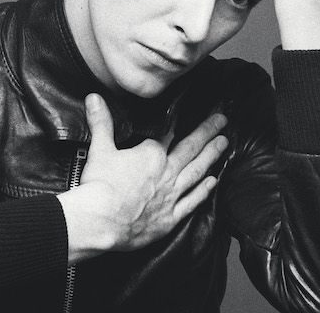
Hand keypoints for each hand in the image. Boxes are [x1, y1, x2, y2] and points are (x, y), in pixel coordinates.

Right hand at [57, 93, 227, 263]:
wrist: (99, 222)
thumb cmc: (99, 186)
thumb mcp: (100, 149)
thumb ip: (101, 122)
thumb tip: (94, 97)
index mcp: (151, 154)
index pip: (169, 134)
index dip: (180, 123)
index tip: (193, 113)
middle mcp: (167, 172)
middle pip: (191, 148)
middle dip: (208, 132)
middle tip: (222, 120)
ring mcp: (171, 195)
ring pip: (197, 171)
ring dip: (212, 156)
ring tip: (225, 144)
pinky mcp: (170, 217)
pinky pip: (192, 201)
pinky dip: (204, 191)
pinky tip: (213, 182)